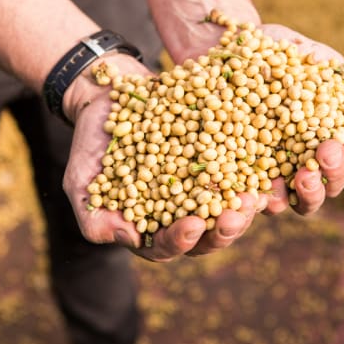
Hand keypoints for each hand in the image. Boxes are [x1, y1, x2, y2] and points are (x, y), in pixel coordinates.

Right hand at [61, 54, 259, 261]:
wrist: (110, 97)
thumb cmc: (91, 145)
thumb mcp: (81, 182)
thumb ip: (95, 218)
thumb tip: (129, 238)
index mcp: (151, 228)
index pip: (168, 245)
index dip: (181, 239)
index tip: (192, 225)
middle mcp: (183, 213)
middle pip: (209, 235)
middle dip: (224, 229)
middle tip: (235, 215)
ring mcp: (205, 188)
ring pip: (230, 207)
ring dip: (244, 207)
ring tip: (254, 195)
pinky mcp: (221, 159)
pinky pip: (241, 170)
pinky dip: (252, 172)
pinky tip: (262, 165)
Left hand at [257, 24, 343, 216]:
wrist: (231, 47)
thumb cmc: (281, 52)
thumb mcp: (316, 58)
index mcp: (332, 135)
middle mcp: (308, 161)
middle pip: (332, 184)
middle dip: (334, 173)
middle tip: (326, 154)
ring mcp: (276, 174)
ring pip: (300, 201)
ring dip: (308, 194)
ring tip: (302, 178)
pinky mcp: (243, 178)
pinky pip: (255, 200)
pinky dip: (261, 201)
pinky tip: (261, 194)